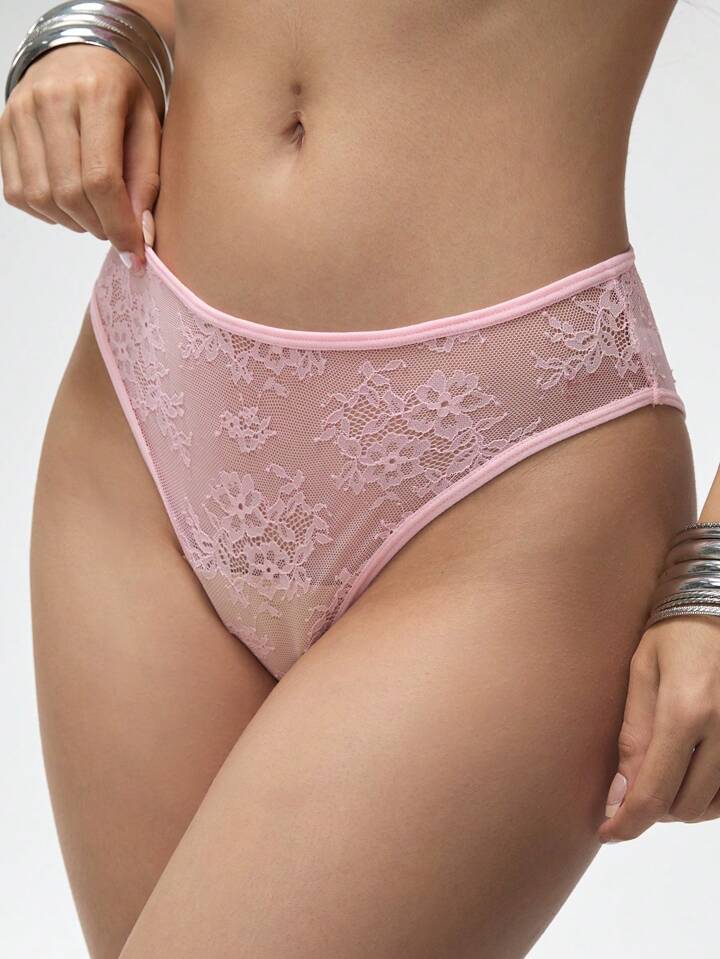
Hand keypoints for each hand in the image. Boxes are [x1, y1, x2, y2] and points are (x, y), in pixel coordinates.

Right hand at [0, 43, 160, 269]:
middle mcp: (51, 99)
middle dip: (98, 226)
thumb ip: (147, 180)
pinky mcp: (3, 128)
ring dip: (72, 222)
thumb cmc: (125, 94)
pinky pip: (18, 192)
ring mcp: (20, 112)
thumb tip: (139, 234)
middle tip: (116, 231)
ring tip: (95, 214)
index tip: (134, 251)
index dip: (118, 225)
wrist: (85, 51)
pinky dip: (46, 212)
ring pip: (40, 197)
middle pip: (68, 192)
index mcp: (97, 94)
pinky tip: (68, 203)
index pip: (101, 179)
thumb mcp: (151, 128)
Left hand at [598, 615, 719, 842]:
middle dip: (652, 808)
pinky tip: (691, 775)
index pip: (654, 792)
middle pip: (684, 807)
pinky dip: (710, 797)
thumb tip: (618, 792)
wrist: (718, 607)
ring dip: (681, 804)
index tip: (608, 832)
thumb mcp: (641, 673)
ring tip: (661, 776)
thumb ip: (633, 734)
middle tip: (631, 787)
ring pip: (711, 806)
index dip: (628, 822)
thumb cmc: (674, 634)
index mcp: (686, 713)